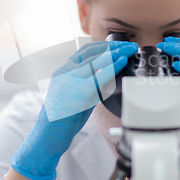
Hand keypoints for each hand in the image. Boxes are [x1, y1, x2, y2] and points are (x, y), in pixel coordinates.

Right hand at [11, 40, 138, 179]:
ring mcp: (70, 80)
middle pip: (92, 52)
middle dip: (113, 46)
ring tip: (130, 50)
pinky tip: (122, 62)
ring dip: (115, 53)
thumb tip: (108, 77)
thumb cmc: (64, 117)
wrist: (49, 134)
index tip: (118, 45)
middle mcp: (65, 71)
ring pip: (95, 61)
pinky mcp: (78, 91)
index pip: (85, 51)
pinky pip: (98, 76)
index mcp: (64, 70)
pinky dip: (112, 67)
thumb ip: (90, 84)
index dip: (104, 46)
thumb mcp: (76, 93)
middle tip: (129, 46)